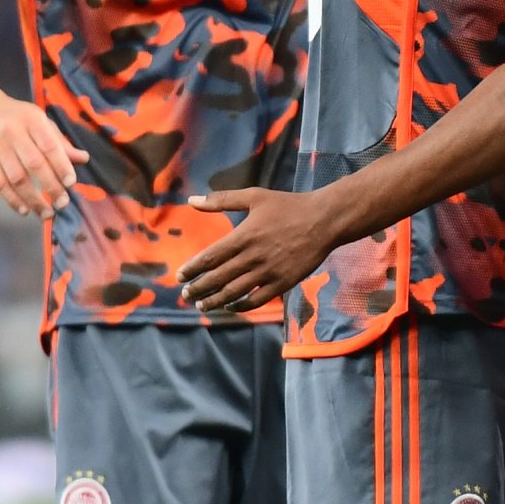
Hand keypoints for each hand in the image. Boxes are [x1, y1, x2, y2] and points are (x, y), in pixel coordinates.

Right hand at [0, 91, 87, 218]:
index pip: (50, 145)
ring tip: (47, 213)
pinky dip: (12, 200)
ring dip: (33, 199)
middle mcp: (13, 132)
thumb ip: (60, 142)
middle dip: (51, 186)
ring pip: (16, 178)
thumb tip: (83, 159)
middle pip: (34, 164)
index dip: (61, 165)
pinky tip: (25, 210)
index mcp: (32, 120)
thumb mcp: (41, 122)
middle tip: (63, 203)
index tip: (71, 183)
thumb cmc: (18, 118)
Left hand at [177, 187, 337, 312]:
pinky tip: (232, 306)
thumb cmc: (288, 206)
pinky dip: (241, 306)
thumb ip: (222, 200)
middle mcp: (253, 257)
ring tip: (203, 305)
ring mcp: (268, 272)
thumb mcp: (254, 196)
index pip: (209, 258)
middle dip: (199, 288)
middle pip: (218, 278)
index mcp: (243, 236)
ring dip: (215, 300)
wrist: (324, 220)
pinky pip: (257, 300)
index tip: (180, 277)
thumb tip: (192, 200)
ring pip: (234, 292)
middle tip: (186, 294)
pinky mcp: (283, 282)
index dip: (192, 269)